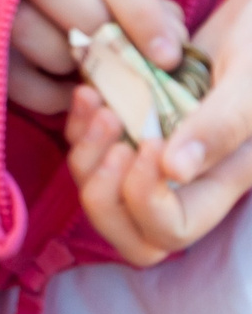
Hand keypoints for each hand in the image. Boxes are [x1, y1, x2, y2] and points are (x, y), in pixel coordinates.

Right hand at [8, 0, 187, 113]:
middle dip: (104, 38)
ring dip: (70, 61)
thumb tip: (170, 38)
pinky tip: (66, 91)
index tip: (168, 55)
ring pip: (27, 30)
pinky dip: (45, 93)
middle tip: (126, 63)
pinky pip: (6, 72)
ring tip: (89, 68)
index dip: (141, 12)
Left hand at [60, 0, 251, 263]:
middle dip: (100, 188)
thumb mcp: (251, 81)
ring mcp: (155, 151)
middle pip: (124, 228)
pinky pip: (89, 145)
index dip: (143, 199)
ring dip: (85, 151)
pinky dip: (79, 123)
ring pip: (98, 188)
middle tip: (111, 129)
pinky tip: (88, 88)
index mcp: (221, 180)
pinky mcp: (132, 121)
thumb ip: (222, 125)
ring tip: (97, 101)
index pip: (167, 232)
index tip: (149, 142)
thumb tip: (172, 170)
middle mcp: (184, 177)